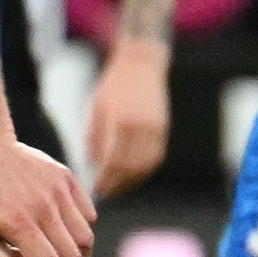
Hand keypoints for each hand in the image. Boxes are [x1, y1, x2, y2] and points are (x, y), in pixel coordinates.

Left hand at [80, 35, 171, 195]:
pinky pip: (155, 157)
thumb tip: (94, 164)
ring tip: (120, 188)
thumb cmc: (115, 84)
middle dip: (118, 184)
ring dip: (132, 181)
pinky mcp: (163, 128)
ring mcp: (155, 129)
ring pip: (146, 165)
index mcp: (120, 122)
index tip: (97, 188)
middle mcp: (140, 128)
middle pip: (130, 168)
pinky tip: (134, 174)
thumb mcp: (97, 108)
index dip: (106, 179)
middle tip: (107, 193)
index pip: (113, 161)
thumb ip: (95, 137)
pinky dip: (145, 170)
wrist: (142, 63)